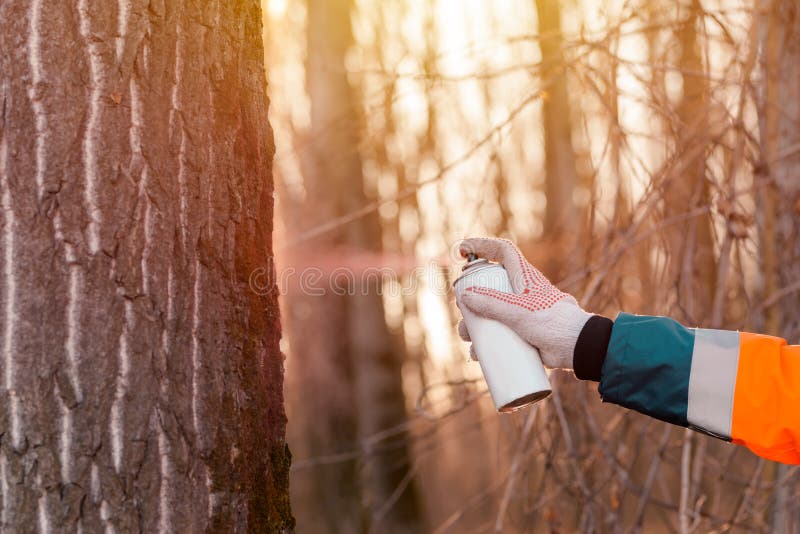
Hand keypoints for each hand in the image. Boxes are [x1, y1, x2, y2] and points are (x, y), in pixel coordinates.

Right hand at [456, 238, 591, 369]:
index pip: (501, 251)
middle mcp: (519, 291)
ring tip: (468, 338)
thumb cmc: (553, 323)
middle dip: (469, 297)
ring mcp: (519, 312)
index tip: (461, 251)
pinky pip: (498, 333)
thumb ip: (492, 303)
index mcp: (523, 277)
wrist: (577, 347)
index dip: (481, 245)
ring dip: (473, 324)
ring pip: (488, 312)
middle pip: (487, 286)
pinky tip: (477, 354)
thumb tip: (465, 296)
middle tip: (461, 309)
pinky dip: (485, 343)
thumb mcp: (519, 312)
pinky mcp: (521, 332)